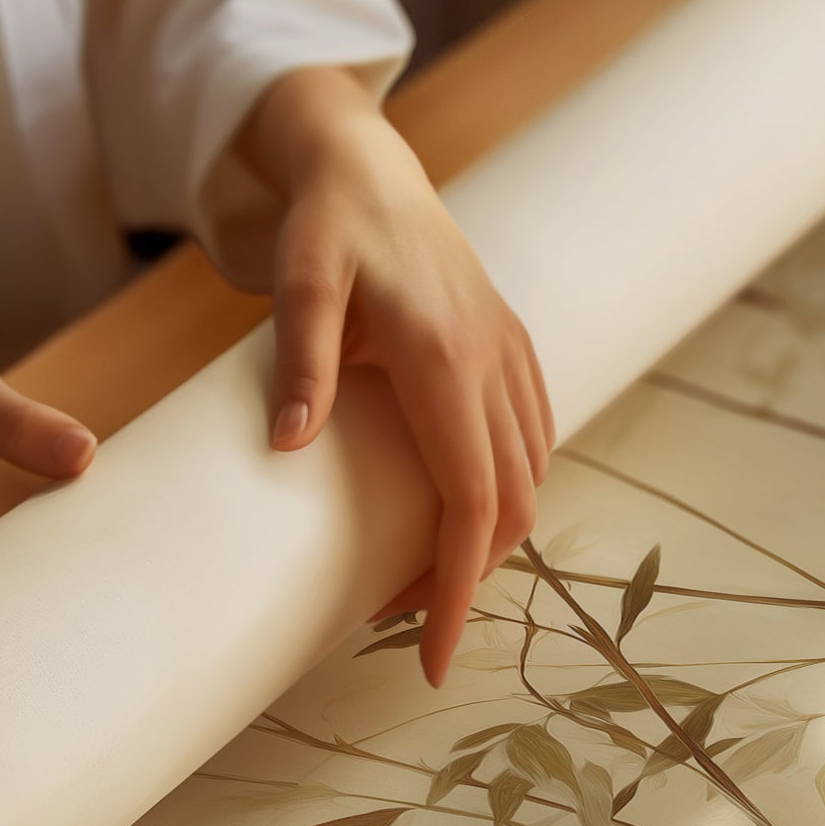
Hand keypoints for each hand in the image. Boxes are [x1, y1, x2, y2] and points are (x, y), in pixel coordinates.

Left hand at [233, 69, 554, 686]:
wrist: (371, 168)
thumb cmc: (327, 225)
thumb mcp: (298, 281)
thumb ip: (301, 360)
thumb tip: (290, 445)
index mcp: (443, 357)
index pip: (469, 500)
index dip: (458, 589)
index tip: (433, 658)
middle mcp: (493, 362)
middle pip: (510, 505)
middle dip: (469, 579)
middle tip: (404, 621)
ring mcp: (512, 355)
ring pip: (529, 478)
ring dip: (488, 539)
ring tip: (425, 574)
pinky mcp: (514, 350)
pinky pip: (534, 440)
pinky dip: (507, 492)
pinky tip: (464, 509)